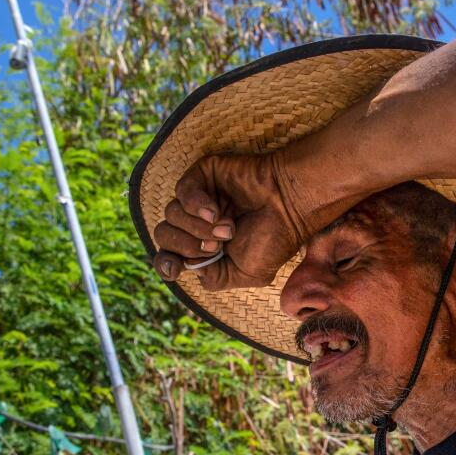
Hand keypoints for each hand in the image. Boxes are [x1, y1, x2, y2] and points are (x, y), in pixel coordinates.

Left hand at [152, 152, 312, 290]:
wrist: (291, 208)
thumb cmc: (274, 240)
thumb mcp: (247, 274)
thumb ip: (214, 279)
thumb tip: (186, 266)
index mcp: (202, 247)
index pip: (167, 255)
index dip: (164, 263)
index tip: (175, 268)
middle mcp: (196, 223)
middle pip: (164, 236)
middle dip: (188, 246)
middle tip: (218, 245)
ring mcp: (198, 198)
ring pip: (171, 215)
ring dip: (198, 228)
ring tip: (228, 228)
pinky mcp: (203, 176)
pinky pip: (181, 192)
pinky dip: (195, 205)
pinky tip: (215, 212)